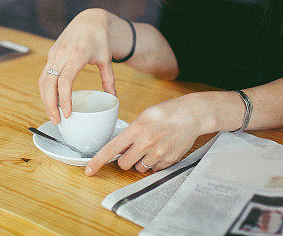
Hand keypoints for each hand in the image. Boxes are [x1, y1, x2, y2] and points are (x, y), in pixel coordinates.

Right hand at [39, 9, 116, 123]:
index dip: (64, 99)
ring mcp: (54, 53)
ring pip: (43, 80)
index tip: (67, 114)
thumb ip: (109, 80)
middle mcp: (63, 53)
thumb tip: (112, 98)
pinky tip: (50, 100)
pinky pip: (44, 74)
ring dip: (45, 99)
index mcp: (77, 54)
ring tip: (52, 114)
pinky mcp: (51, 54)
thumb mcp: (107, 59)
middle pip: (49, 84)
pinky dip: (45, 89)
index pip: (65, 80)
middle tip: (57, 121)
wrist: (89, 19)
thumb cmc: (99, 38)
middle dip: (50, 105)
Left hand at [85, 93, 211, 175]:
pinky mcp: (169, 160)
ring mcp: (159, 153)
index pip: (112, 149)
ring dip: (141, 161)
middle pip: (124, 164)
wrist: (193, 114)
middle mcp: (146, 143)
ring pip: (140, 168)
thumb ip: (132, 131)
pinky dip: (155, 163)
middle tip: (134, 149)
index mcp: (137, 129)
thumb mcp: (145, 115)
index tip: (89, 170)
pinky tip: (162, 149)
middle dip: (126, 159)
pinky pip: (155, 169)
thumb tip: (120, 145)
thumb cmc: (168, 112)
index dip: (98, 161)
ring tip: (152, 146)